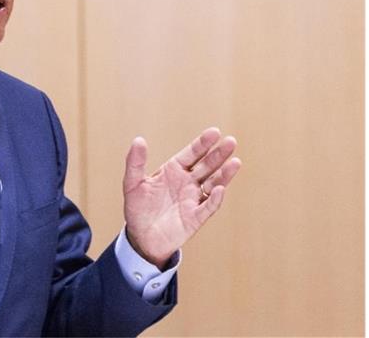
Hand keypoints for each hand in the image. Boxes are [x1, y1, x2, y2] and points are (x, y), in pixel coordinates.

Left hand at [123, 127, 240, 268]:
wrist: (141, 237)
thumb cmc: (137, 208)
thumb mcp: (132, 183)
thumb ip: (135, 162)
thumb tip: (138, 139)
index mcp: (174, 170)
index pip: (192, 153)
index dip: (203, 143)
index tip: (215, 132)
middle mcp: (188, 182)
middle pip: (207, 165)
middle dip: (218, 154)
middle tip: (231, 142)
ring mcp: (194, 199)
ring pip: (213, 184)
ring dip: (224, 174)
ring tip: (235, 162)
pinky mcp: (196, 218)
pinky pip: (208, 207)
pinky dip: (214, 199)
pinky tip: (220, 189)